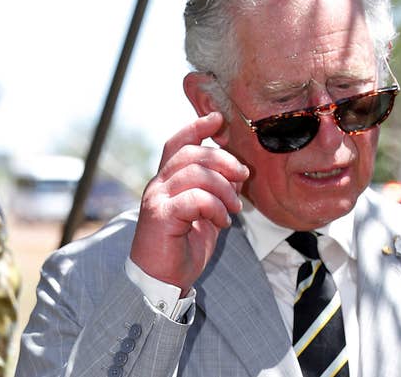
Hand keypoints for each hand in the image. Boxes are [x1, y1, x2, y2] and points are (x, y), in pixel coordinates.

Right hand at [130, 112, 248, 294]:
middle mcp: (158, 185)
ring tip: (233, 209)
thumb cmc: (183, 247)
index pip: (177, 143)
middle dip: (224, 160)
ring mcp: (157, 198)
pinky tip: (222, 222)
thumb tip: (238, 173)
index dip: (196, 127)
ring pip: (195, 173)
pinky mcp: (160, 215)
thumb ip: (218, 192)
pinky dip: (215, 207)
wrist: (162, 282)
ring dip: (224, 189)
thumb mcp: (207, 215)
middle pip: (191, 153)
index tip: (218, 118)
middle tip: (243, 177)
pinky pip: (195, 198)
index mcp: (168, 181)